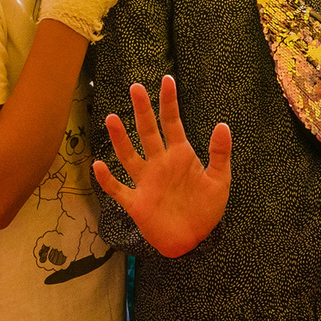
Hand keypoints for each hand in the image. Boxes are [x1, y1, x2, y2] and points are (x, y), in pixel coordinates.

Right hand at [95, 76, 232, 257]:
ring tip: (112, 118)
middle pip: (148, 132)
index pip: (172, 123)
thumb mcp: (220, 180)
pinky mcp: (136, 203)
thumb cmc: (206, 209)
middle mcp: (159, 164)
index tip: (167, 80)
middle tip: (136, 87)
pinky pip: (118, 189)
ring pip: (129, 156)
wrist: (193, 241)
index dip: (169, 102)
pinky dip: (107, 179)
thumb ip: (220, 154)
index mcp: (180, 156)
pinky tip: (98, 165)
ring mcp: (146, 183)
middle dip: (143, 110)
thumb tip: (222, 124)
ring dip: (120, 139)